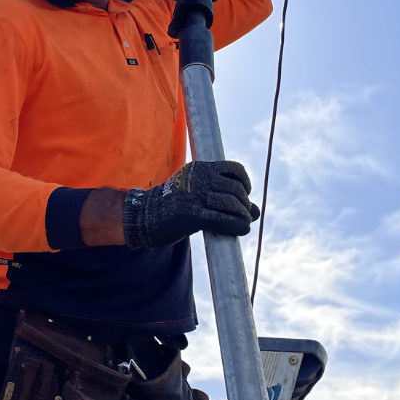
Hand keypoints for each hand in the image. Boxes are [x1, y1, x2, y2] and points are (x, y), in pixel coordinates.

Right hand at [122, 160, 259, 249]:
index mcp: (199, 169)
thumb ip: (225, 199)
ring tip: (243, 223)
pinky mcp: (191, 215)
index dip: (245, 182)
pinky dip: (236, 225)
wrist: (143, 217)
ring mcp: (194, 196)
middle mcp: (198, 179)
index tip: (245, 193)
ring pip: (232, 203)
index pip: (234, 169)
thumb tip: (256, 211)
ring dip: (243, 215)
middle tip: (244, 215)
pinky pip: (223, 219)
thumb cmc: (173, 207)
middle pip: (235, 189)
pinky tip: (241, 230)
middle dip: (244, 203)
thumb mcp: (197, 195)